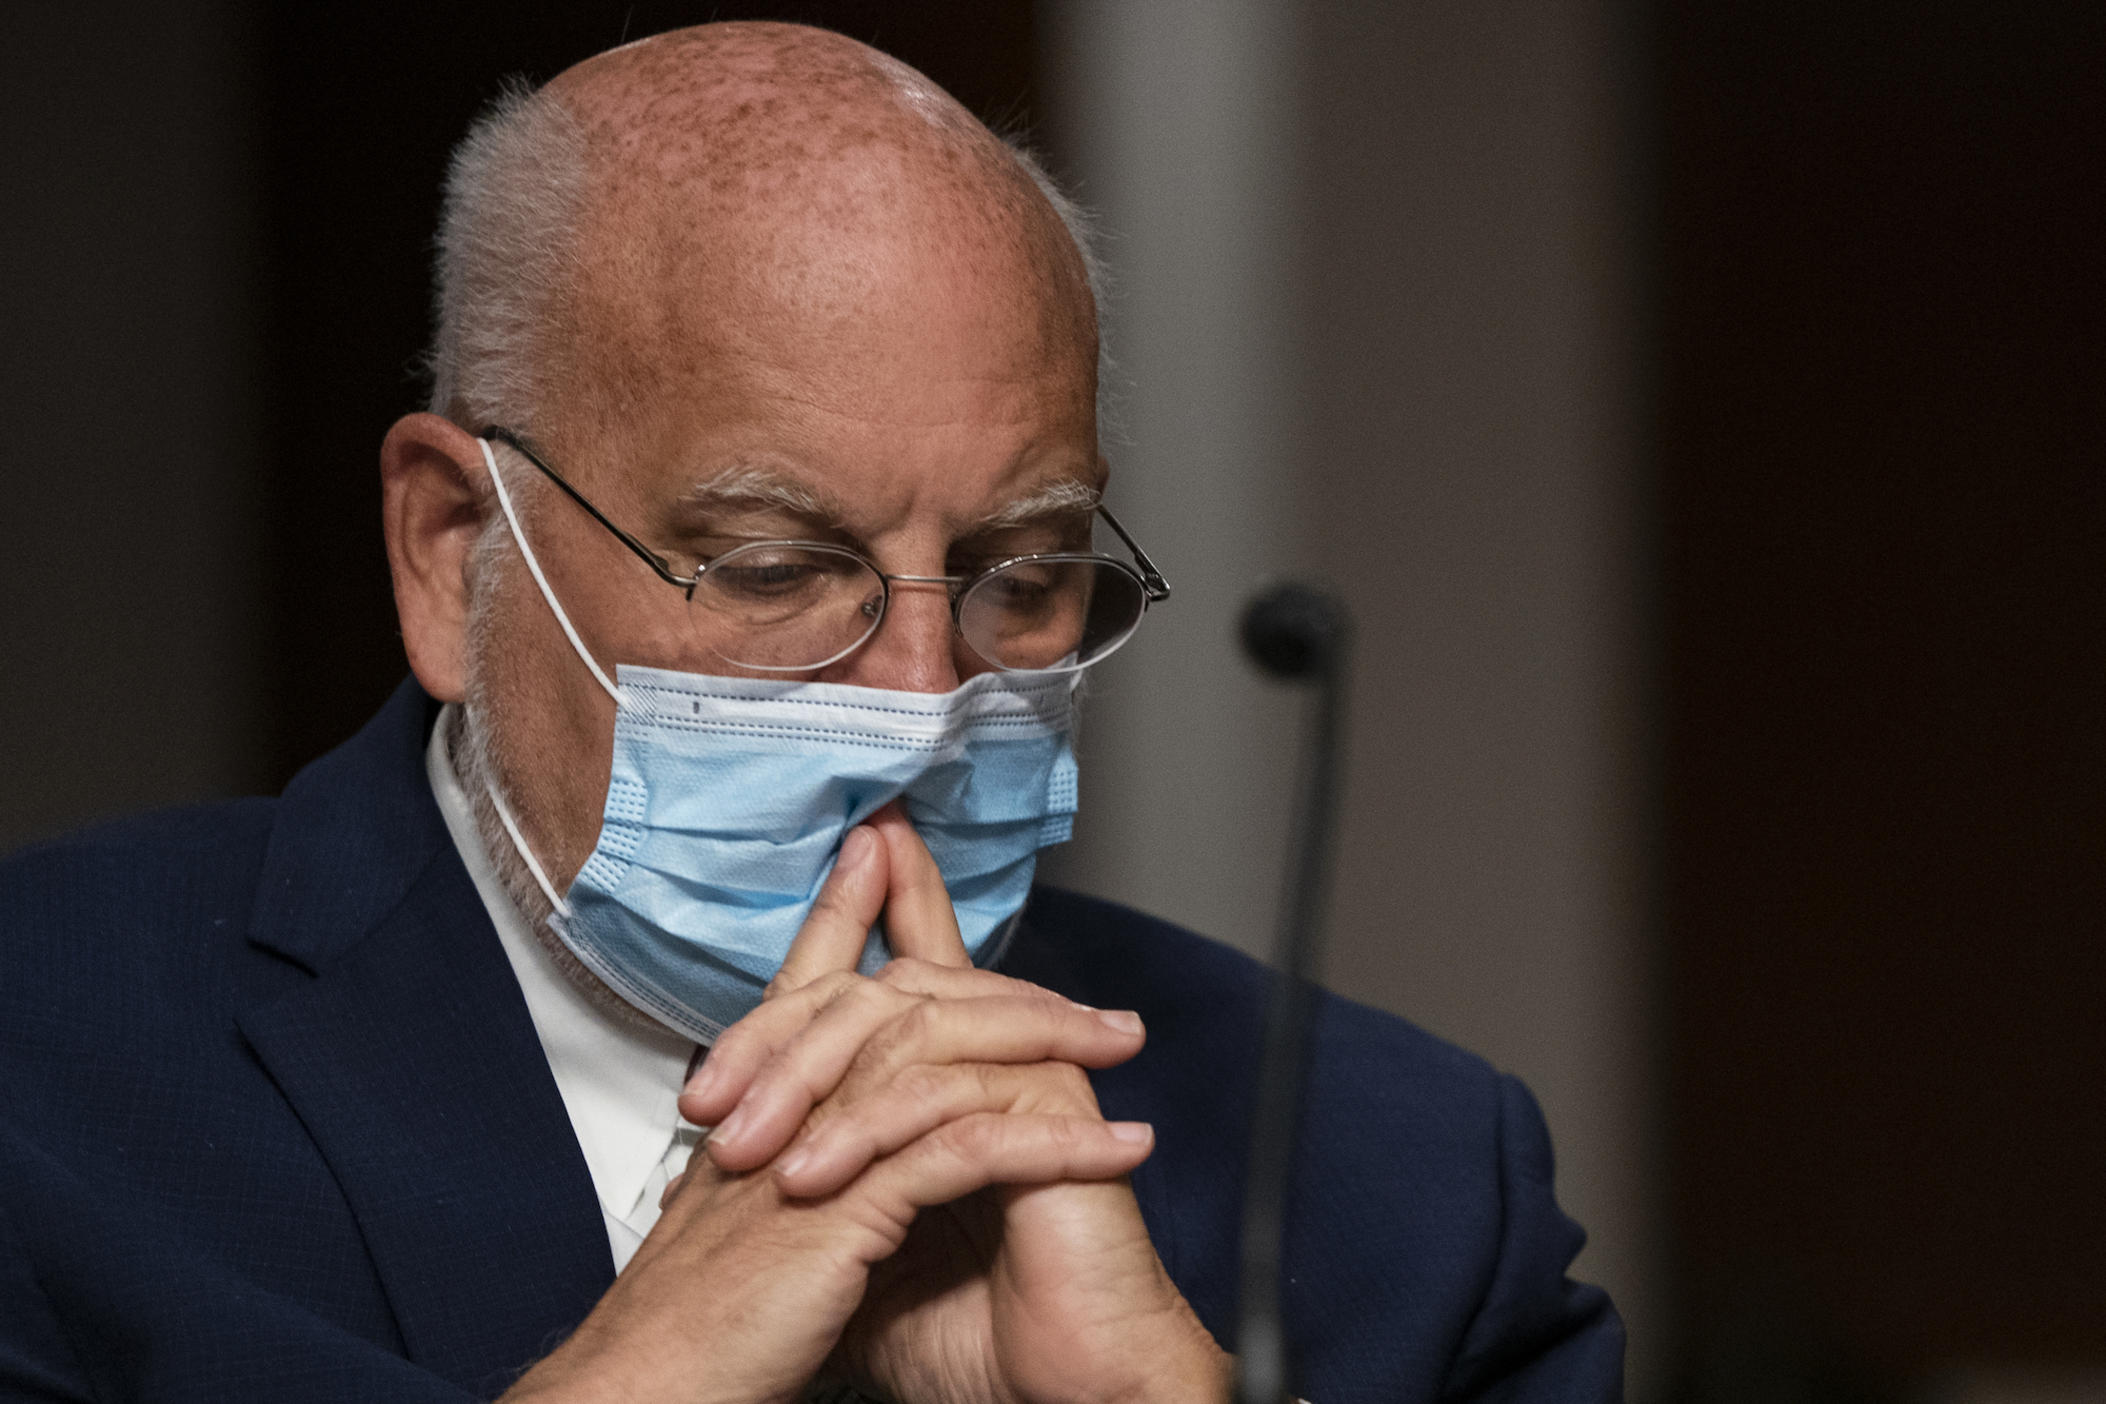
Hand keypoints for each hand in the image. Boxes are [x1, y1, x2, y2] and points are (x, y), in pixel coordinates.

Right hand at [499, 820, 1156, 1403]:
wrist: (645, 1391)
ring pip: (943, 1057)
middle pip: (897, 1000)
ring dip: (1051, 1050)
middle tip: (1096, 1001)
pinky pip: (969, 1151)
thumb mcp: (742, 1230)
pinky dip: (1054, 1145)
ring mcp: (809, 1144)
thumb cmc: (696, 1329)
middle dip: (1005, 985)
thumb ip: (783, 1169)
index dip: (844, 910)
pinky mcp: (844, 1202)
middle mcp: (778, 1104)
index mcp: (752, 1106)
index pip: (809, 985)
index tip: (883, 848)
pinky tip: (1115, 1150)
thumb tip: (818, 1156)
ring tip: (1124, 1057)